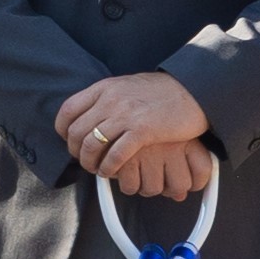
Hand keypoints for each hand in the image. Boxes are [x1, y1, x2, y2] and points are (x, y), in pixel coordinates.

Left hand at [55, 71, 212, 200]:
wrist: (195, 90)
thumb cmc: (163, 91)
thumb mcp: (128, 86)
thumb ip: (108, 98)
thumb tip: (90, 114)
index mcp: (104, 88)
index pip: (68, 110)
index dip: (64, 130)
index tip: (70, 140)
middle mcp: (110, 100)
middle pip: (76, 132)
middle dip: (76, 151)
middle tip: (85, 160)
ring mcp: (125, 115)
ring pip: (90, 146)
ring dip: (90, 163)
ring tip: (97, 169)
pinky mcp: (142, 131)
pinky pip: (114, 155)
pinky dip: (108, 168)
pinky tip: (111, 172)